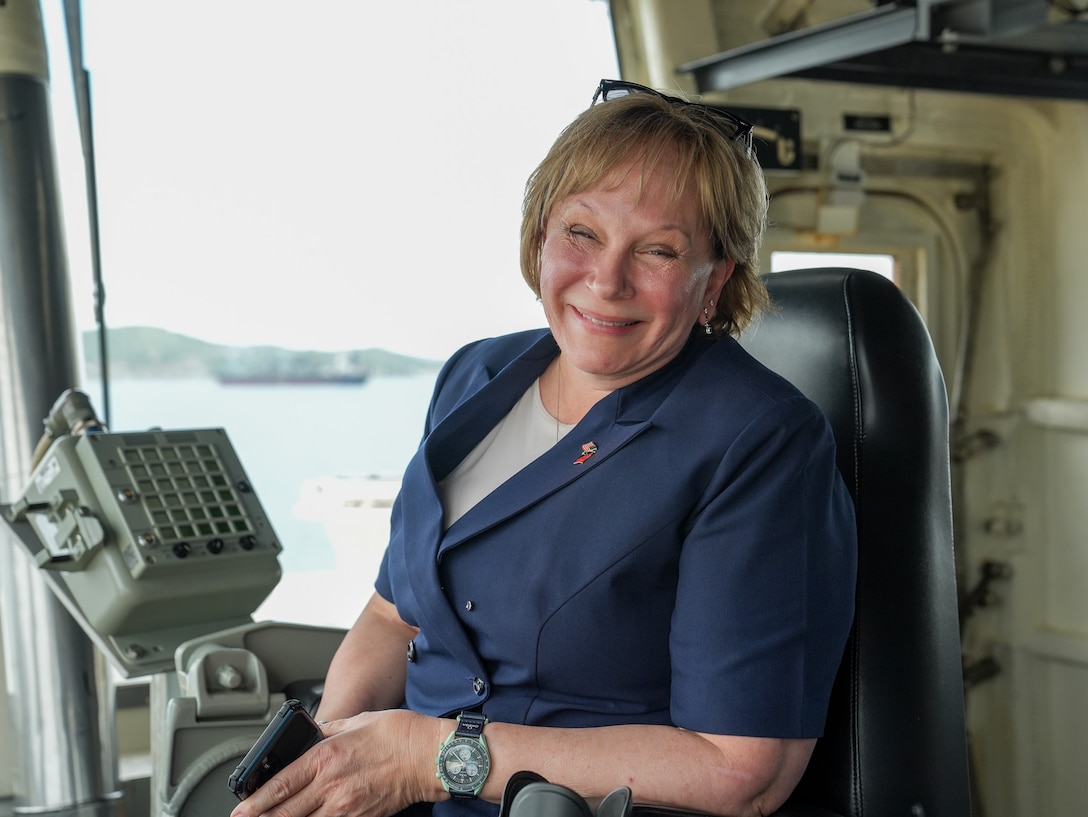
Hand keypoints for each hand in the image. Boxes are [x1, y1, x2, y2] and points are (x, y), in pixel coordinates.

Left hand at [230, 709, 445, 816]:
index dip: (255, 801)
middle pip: (285, 812)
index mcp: (326, 757)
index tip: (240, 808)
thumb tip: (311, 733)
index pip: (280, 785)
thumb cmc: (400, 735)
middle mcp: (331, 785)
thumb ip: (329, 730)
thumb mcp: (357, 721)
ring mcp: (346, 807)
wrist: (430, 757)